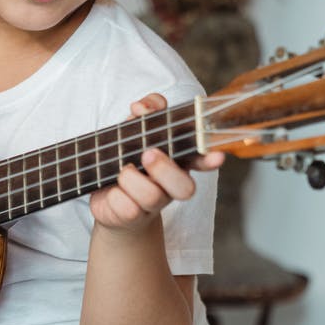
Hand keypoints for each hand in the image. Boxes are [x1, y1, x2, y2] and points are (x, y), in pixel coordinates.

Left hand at [89, 93, 223, 232]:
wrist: (108, 198)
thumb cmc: (127, 158)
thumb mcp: (135, 129)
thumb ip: (145, 111)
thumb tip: (142, 107)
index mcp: (177, 161)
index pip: (200, 159)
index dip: (209, 159)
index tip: (216, 156)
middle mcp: (170, 185)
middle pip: (185, 187)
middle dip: (165, 169)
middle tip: (147, 154)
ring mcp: (153, 204)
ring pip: (152, 196)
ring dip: (131, 178)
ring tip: (122, 170)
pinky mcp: (132, 217)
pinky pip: (127, 208)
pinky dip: (115, 196)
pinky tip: (112, 190)